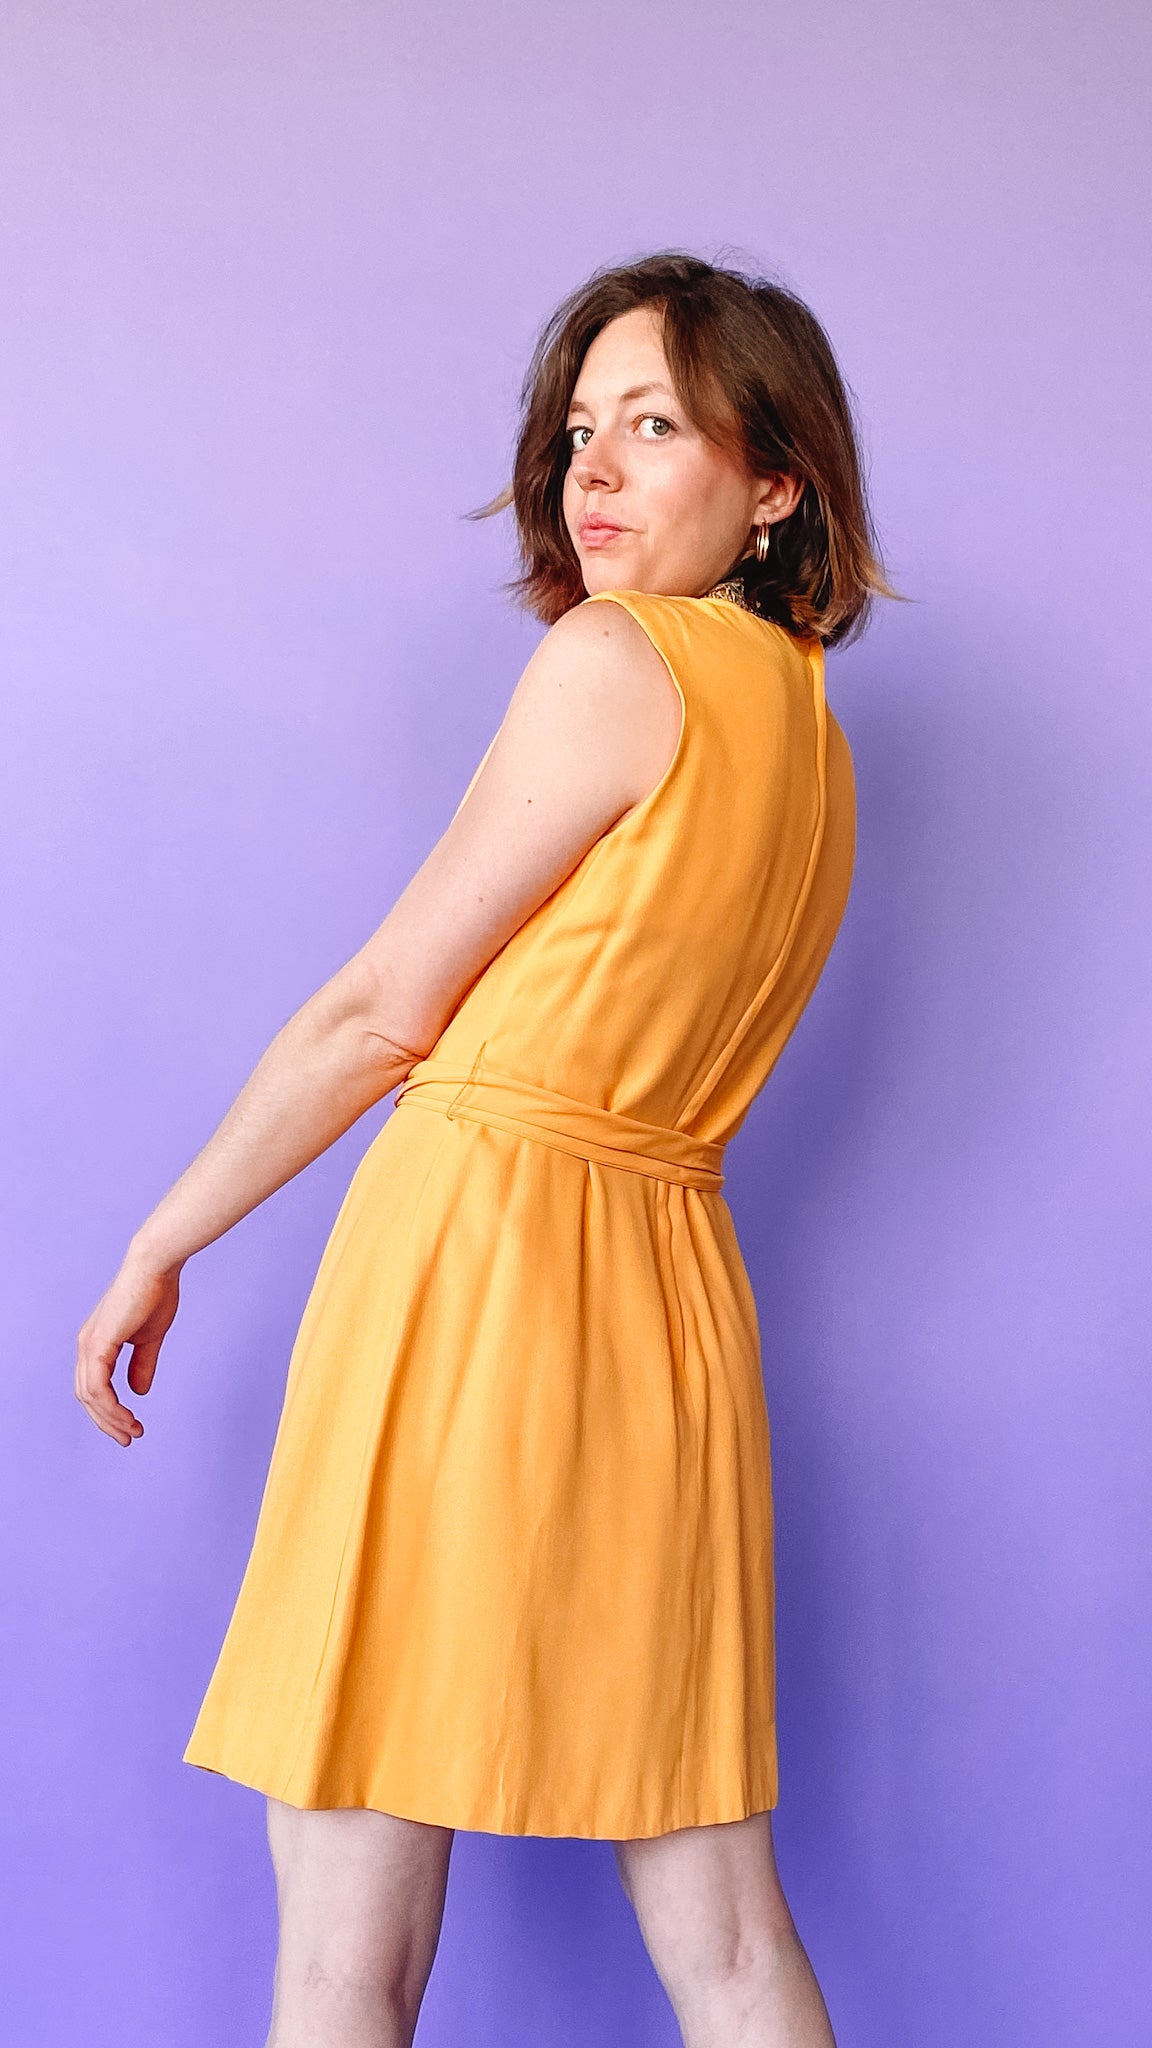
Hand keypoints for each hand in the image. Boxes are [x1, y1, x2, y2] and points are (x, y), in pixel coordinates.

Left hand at [75, 1250, 182, 1445]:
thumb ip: (142, 1364)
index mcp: (96, 1342)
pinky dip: (111, 1407)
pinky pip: (97, 1388)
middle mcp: (86, 1345)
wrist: (155, 1267)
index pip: (93, 1386)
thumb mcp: (149, 1338)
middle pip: (87, 1396)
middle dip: (107, 1422)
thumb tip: (138, 1391)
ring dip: (110, 1419)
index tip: (131, 1427)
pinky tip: (128, 1416)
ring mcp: (89, 1345)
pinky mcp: (97, 1345)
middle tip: (130, 1438)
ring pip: (90, 1396)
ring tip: (132, 1431)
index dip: (109, 1411)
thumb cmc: (155, 1294)